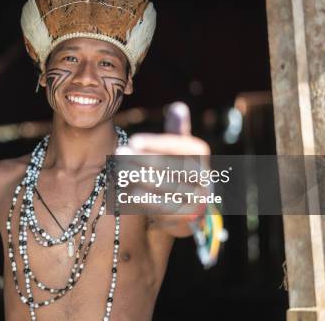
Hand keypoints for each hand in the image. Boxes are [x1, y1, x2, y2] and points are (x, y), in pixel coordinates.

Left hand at [114, 102, 210, 233]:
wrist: (186, 207)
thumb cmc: (176, 169)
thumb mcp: (179, 149)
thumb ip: (177, 130)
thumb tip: (178, 106)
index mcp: (200, 154)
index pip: (182, 146)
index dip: (157, 143)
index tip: (134, 140)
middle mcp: (205, 176)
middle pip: (173, 167)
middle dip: (144, 160)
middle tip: (119, 153)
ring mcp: (197, 198)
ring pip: (167, 187)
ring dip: (140, 178)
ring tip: (119, 169)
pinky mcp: (186, 218)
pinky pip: (164, 208)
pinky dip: (145, 199)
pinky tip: (128, 190)